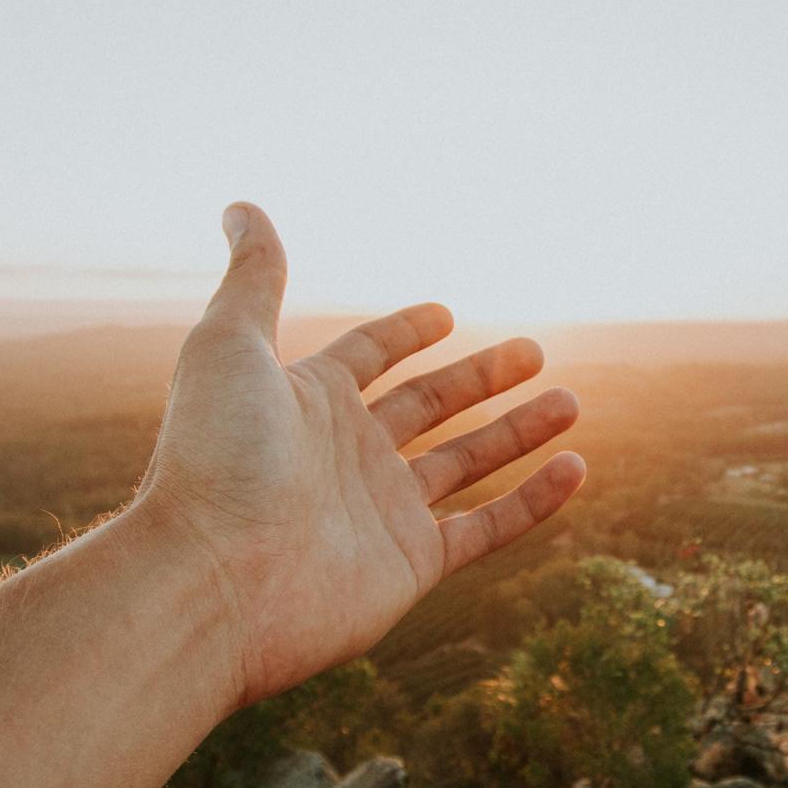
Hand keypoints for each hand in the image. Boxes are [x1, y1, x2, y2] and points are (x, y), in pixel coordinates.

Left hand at [132, 202, 583, 710]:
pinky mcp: (410, 566)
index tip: (445, 313)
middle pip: (428, 405)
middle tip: (534, 350)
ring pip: (467, 462)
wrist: (211, 581)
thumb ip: (255, 278)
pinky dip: (532, 501)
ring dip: (519, 432)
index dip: (405, 332)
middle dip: (481, 377)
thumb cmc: (214, 458)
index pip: (369, 355)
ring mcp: (381, 513)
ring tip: (571, 402)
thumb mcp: (229, 345)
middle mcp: (347, 455)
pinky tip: (576, 469)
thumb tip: (240, 206)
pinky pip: (486, 528)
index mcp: (308, 402)